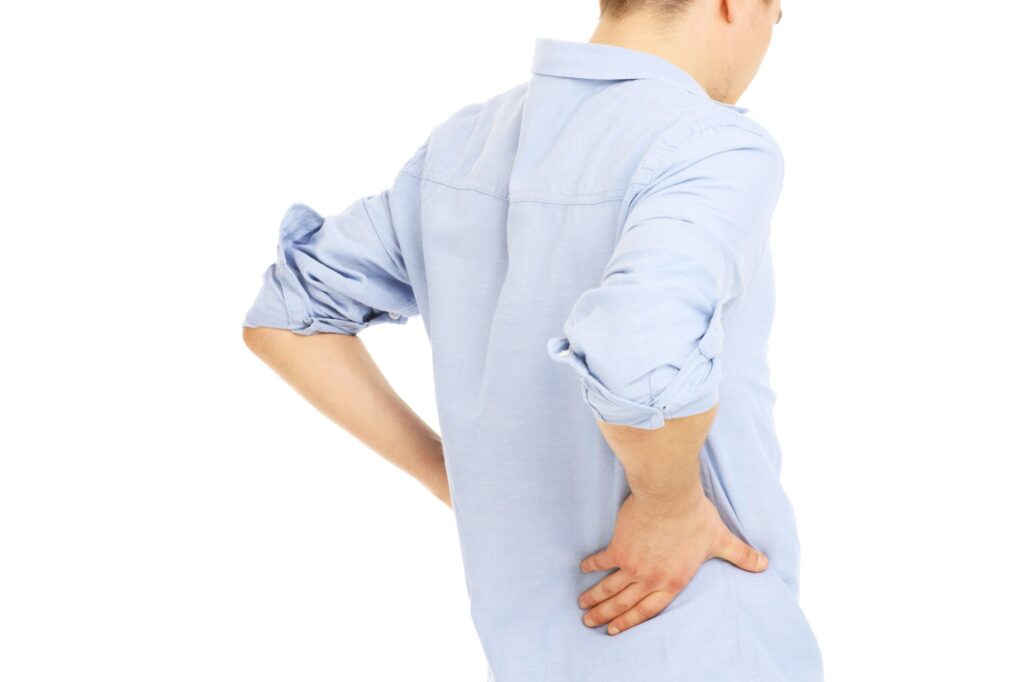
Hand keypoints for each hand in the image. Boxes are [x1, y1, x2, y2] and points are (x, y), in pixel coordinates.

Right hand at [577, 490, 766, 635]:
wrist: (669, 497)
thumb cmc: (695, 517)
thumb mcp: (721, 539)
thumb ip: (741, 555)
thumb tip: (764, 564)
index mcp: (672, 582)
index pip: (648, 610)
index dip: (630, 622)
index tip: (615, 630)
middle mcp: (650, 579)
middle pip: (624, 604)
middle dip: (606, 615)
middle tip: (589, 622)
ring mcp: (632, 565)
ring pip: (609, 588)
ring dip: (594, 599)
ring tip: (582, 606)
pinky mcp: (618, 548)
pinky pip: (601, 562)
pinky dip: (592, 567)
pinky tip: (583, 569)